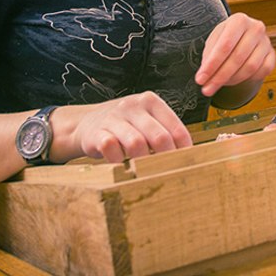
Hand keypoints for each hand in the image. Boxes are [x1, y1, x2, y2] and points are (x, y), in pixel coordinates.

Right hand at [59, 92, 191, 161]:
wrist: (86, 123)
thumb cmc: (125, 126)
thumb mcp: (146, 121)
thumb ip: (164, 133)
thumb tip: (190, 158)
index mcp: (151, 101)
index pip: (176, 128)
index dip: (184, 151)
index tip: (187, 166)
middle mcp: (133, 106)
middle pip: (159, 137)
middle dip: (166, 159)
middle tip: (167, 173)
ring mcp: (114, 117)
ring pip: (136, 143)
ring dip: (142, 161)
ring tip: (143, 169)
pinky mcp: (97, 132)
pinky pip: (112, 148)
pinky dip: (119, 161)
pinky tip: (121, 164)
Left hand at [195, 13, 275, 97]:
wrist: (242, 36)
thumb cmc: (226, 38)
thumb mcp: (214, 41)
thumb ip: (209, 57)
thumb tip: (204, 76)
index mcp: (239, 20)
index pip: (225, 46)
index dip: (212, 65)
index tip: (201, 79)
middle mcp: (256, 28)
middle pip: (237, 58)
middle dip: (220, 77)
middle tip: (207, 89)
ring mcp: (266, 42)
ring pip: (250, 67)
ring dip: (232, 80)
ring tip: (219, 83)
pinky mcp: (272, 55)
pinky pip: (262, 72)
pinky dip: (249, 79)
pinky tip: (237, 78)